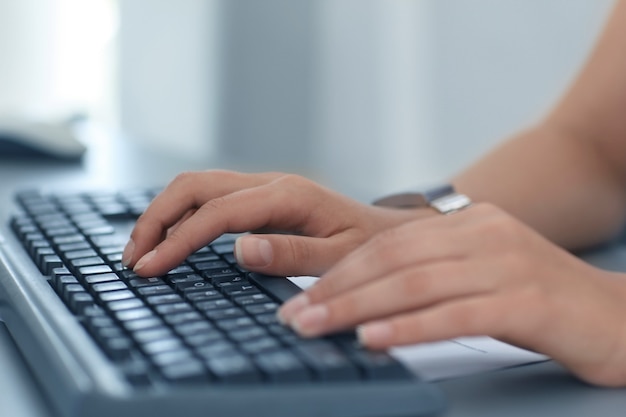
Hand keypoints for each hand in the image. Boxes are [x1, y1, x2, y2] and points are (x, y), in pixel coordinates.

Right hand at [123, 170, 423, 277]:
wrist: (384, 232)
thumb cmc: (368, 246)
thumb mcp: (339, 257)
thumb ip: (292, 254)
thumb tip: (239, 249)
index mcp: (287, 196)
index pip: (218, 214)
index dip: (178, 240)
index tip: (150, 268)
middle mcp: (270, 183)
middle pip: (195, 186)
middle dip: (156, 218)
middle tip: (133, 258)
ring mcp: (263, 187)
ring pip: (197, 186)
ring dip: (163, 213)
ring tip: (140, 249)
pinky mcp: (259, 198)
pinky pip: (209, 197)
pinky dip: (180, 214)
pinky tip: (169, 237)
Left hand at [278, 203, 625, 386]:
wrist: (621, 318)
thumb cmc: (541, 303)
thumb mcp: (481, 274)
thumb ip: (432, 275)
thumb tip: (365, 300)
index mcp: (470, 223)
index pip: (390, 243)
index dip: (341, 271)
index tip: (301, 297)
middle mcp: (486, 234)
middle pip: (394, 259)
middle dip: (337, 289)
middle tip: (294, 316)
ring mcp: (508, 264)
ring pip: (417, 283)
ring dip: (358, 308)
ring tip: (317, 328)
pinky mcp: (529, 301)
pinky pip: (455, 314)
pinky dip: (408, 328)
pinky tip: (373, 340)